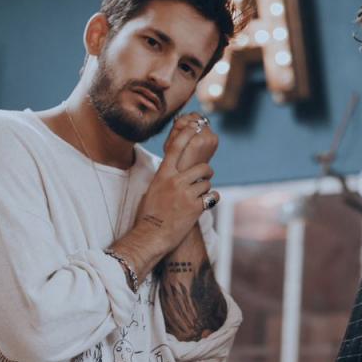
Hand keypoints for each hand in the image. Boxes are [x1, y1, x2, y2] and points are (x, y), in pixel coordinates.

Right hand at [163, 113, 219, 250]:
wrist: (151, 235)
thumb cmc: (149, 213)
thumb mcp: (154, 189)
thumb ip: (166, 177)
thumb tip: (175, 168)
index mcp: (163, 174)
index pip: (176, 147)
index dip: (187, 134)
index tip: (195, 126)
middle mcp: (175, 181)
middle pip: (201, 166)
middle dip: (206, 171)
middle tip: (204, 177)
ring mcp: (186, 194)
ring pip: (207, 183)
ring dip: (205, 189)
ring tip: (197, 197)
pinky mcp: (196, 207)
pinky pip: (212, 197)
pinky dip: (211, 200)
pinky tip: (205, 204)